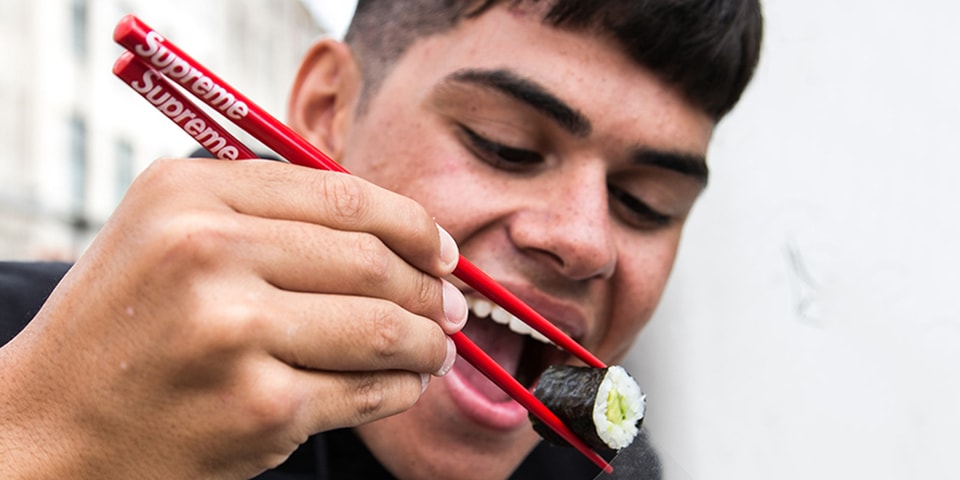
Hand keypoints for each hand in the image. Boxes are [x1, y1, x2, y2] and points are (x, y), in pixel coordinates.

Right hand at [0, 158, 466, 478]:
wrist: (49, 431)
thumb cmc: (123, 328)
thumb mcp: (170, 231)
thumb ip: (270, 211)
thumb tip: (396, 229)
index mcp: (191, 195)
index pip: (342, 196)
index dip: (412, 224)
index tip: (443, 250)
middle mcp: (208, 252)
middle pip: (372, 262)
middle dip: (431, 289)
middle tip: (452, 309)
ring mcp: (235, 332)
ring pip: (384, 327)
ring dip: (428, 341)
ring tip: (436, 347)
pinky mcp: (260, 407)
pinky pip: (368, 389)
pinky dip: (401, 388)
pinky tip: (401, 384)